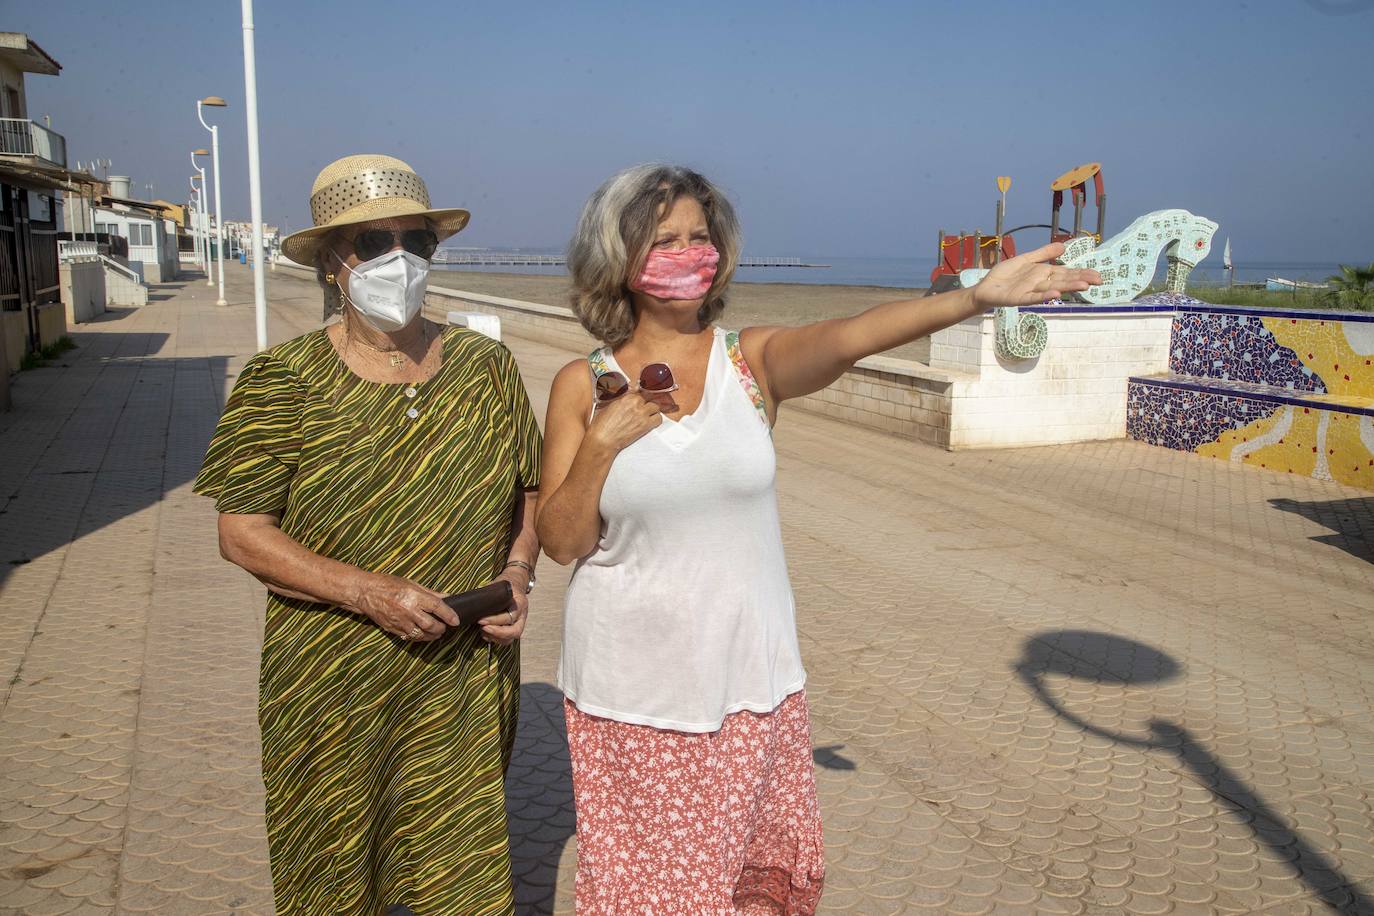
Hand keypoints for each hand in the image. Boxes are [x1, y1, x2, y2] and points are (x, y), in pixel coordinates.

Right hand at [352, 573, 458, 641]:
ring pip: (421, 634)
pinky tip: (423, 634)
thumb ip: (430, 593)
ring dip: (432, 635)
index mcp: (413, 596)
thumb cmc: (388, 584)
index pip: (436, 607)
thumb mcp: (411, 583)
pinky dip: (419, 637)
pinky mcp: (393, 629)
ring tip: (437, 632)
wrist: (365, 592)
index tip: (456, 620)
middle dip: (441, 628)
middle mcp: (407, 610)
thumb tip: (447, 597)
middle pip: (430, 625)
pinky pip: (410, 637)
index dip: (449, 615)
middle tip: (445, 627)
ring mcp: (400, 621)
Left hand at [476, 568, 530, 645]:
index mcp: (520, 603)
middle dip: (497, 632)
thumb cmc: (505, 585)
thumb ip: (489, 593)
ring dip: (496, 638)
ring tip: (482, 631)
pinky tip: (485, 634)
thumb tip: (471, 600)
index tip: (480, 620)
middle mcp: (522, 616)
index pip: (510, 617)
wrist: (515, 584)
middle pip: (514, 631)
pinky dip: (495, 640)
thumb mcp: (498, 585)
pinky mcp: (513, 628)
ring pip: (511, 638)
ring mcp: (519, 623)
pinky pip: (506, 640)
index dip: (495, 620)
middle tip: (482, 628)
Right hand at [585, 391, 661, 451]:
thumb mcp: (609, 406)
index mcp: (626, 397)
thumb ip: (621, 400)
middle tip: (642, 411)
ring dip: (652, 412)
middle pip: (648, 399)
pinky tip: (650, 424)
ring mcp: (642, 414)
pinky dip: (656, 421)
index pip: (639, 392)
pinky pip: (658, 419)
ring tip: (647, 417)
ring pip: (656, 408)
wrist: (603, 440)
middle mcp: (635, 403)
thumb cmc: (601, 425)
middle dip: (645, 405)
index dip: (639, 399)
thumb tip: (627, 397)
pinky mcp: (645, 425)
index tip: (639, 402)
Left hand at [970, 243, 1101, 310]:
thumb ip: (1043, 253)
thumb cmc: (1006, 276)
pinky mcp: (1018, 298)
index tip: (1097, 275)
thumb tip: (1063, 247)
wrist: (986, 287)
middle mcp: (1040, 283)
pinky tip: (1055, 293)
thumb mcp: (1026, 260)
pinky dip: (1044, 295)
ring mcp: (1030, 291)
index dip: (1081, 273)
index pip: (1066, 273)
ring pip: (1052, 288)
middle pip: (1063, 280)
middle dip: (1080, 280)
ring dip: (1068, 287)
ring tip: (1083, 286)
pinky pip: (1033, 297)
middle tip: (1099, 281)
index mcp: (1043, 274)